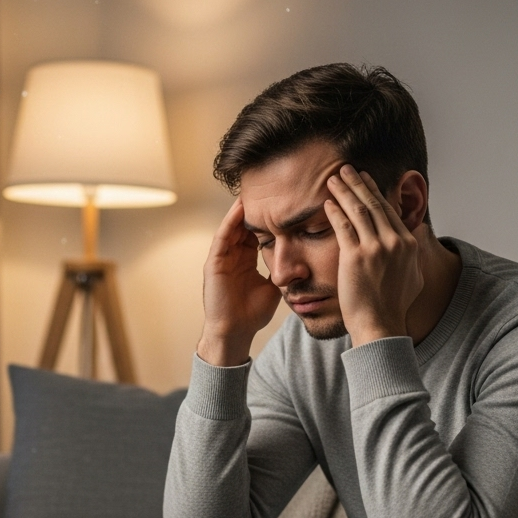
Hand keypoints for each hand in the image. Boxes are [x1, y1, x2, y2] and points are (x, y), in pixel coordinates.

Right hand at [198, 198, 281, 365]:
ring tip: (255, 189)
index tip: (284, 201)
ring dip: (243, 208)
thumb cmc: (252, 314)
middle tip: (270, 186)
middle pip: (245, 224)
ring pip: (233, 226)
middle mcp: (233, 255)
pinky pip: (222, 236)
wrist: (235, 332)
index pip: (257, 232)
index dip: (269, 217)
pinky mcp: (214, 262)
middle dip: (256, 207)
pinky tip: (240, 207)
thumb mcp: (274, 288)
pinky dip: (231, 221)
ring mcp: (222, 257)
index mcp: (246, 260)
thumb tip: (304, 263)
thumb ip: (284, 273)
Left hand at [325, 165, 423, 346]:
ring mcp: (375, 248)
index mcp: (408, 244)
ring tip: (334, 179)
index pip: (390, 211)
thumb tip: (417, 235)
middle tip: (347, 169)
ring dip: (345, 191)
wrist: (380, 325)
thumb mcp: (414, 277)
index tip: (365, 181)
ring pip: (359, 210)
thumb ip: (414, 254)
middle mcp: (394, 242)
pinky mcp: (355, 257)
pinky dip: (335, 212)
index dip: (375, 193)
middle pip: (374, 204)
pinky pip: (343, 227)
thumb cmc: (394, 306)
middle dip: (359, 183)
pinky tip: (328, 202)